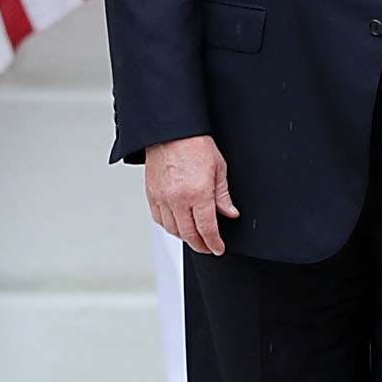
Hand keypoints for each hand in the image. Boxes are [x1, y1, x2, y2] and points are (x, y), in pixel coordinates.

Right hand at [146, 136, 236, 255]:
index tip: (218, 248)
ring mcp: (162, 198)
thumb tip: (230, 213)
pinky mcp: (151, 195)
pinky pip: (159, 219)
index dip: (214, 243)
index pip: (207, 229)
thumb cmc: (195, 145)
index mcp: (198, 193)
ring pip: (173, 230)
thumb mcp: (219, 168)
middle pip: (189, 234)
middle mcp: (177, 199)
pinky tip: (177, 226)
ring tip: (195, 238)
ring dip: (185, 238)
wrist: (171, 132)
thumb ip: (223, 195)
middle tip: (208, 248)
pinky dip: (169, 227)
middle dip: (201, 245)